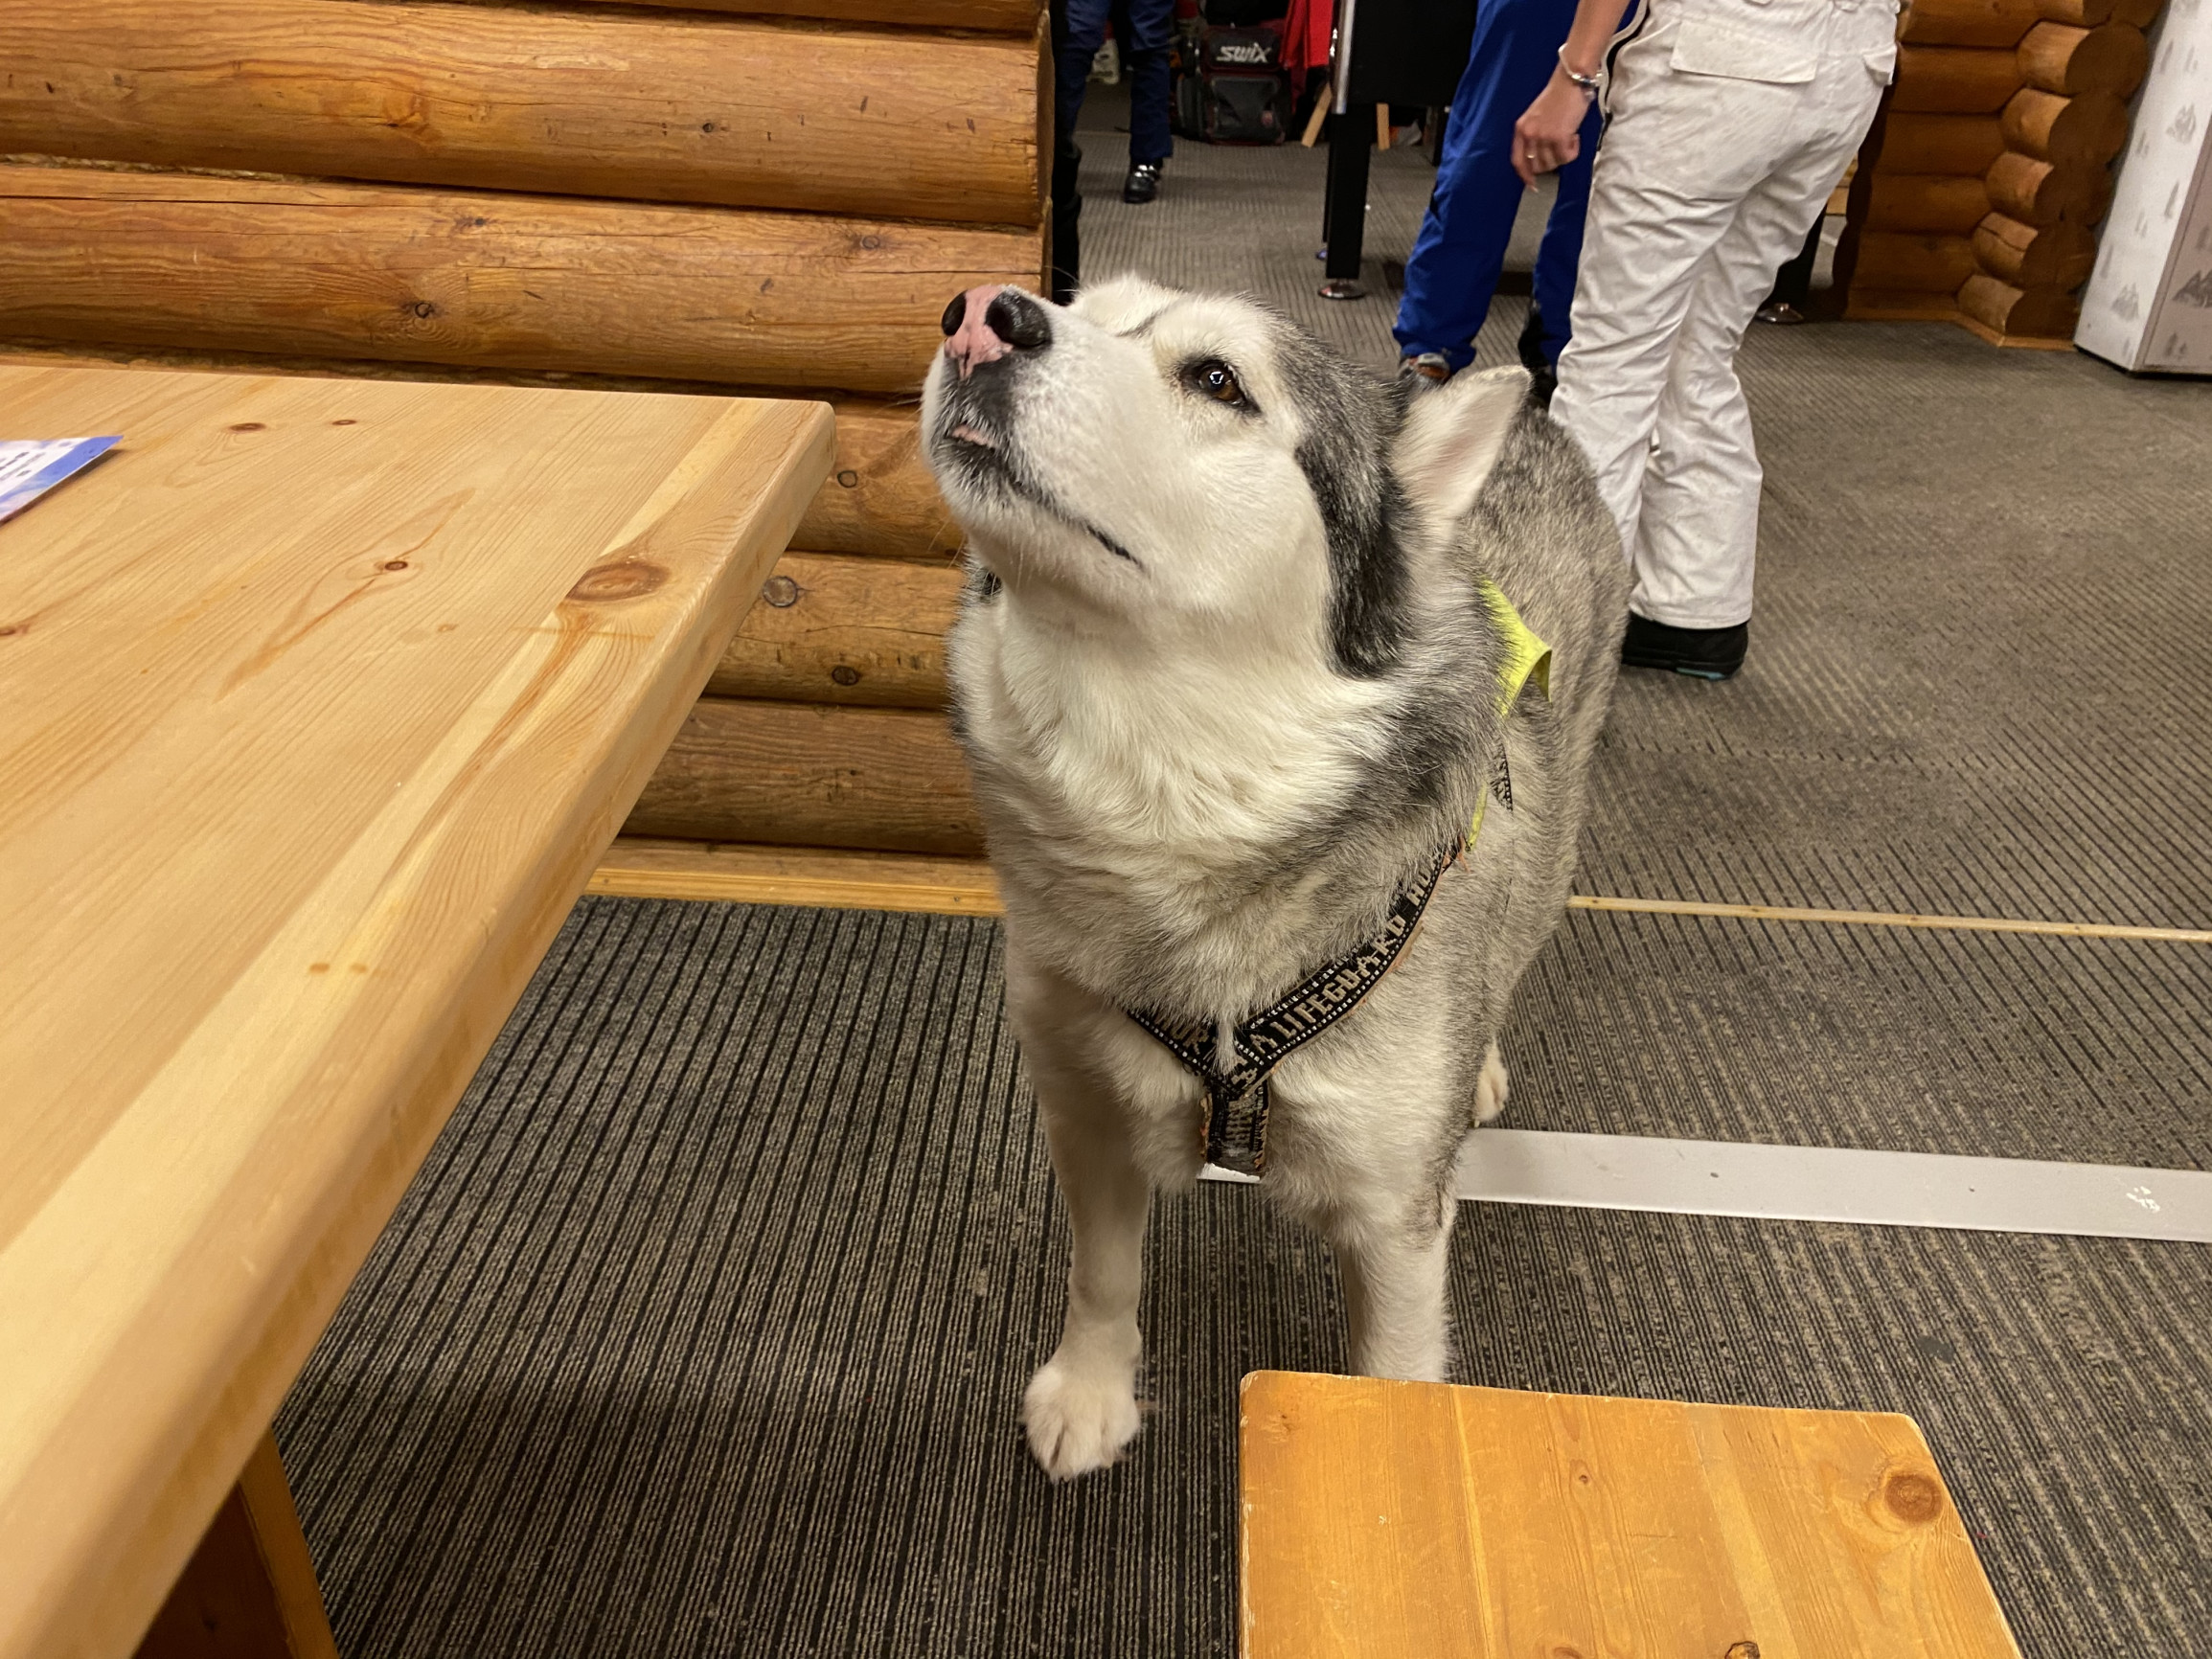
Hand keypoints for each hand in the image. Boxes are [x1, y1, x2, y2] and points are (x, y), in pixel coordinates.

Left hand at [1513, 71, 1591, 187]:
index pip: (1518, 160)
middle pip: (1537, 166)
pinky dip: (1573, 151)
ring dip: (1563, 155)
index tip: (1532, 184)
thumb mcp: (1536, 116)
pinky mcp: (1558, 137)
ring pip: (1552, 163)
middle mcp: (1529, 134)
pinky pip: (1566, 157)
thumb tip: (1540, 158)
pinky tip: (1575, 137)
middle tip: (1561, 150)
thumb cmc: (1558, 96)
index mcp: (1521, 129)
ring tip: (1569, 138)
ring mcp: (1543, 137)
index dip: (1525, 175)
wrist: (1571, 81)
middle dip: (1551, 163)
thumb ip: (1534, 136)